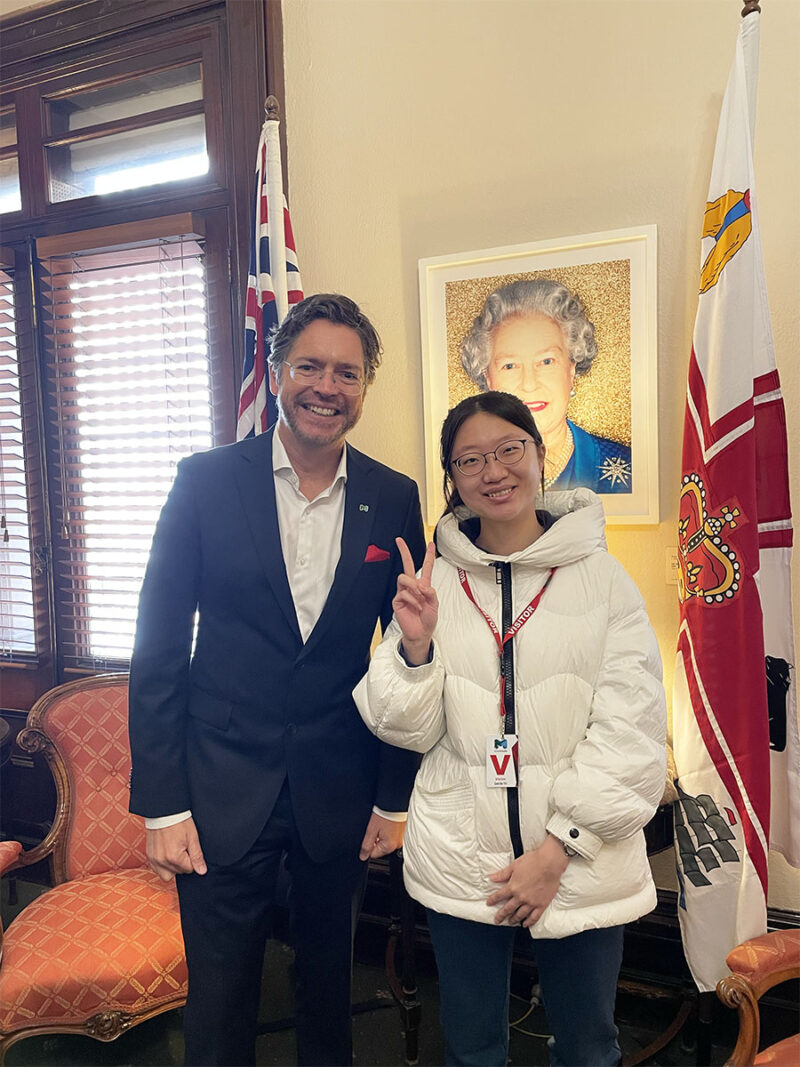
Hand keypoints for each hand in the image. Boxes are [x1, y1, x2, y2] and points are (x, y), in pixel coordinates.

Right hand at [146, 817, 207, 881]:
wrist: (164, 811)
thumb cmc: (179, 822)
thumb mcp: (192, 837)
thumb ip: (197, 856)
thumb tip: (202, 871)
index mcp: (174, 857)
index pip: (189, 870)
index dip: (192, 859)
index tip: (190, 848)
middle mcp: (162, 861)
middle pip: (178, 872)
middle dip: (183, 863)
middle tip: (183, 847)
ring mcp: (154, 859)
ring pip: (166, 875)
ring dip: (173, 867)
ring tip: (175, 852)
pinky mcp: (149, 856)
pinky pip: (156, 869)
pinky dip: (163, 865)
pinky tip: (167, 854)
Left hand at [359, 812, 404, 860]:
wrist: (394, 802)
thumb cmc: (384, 814)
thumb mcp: (371, 830)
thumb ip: (366, 845)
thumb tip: (363, 857)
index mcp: (389, 846)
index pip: (374, 854)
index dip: (368, 846)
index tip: (369, 836)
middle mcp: (397, 844)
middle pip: (381, 848)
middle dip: (376, 840)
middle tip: (375, 828)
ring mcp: (400, 838)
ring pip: (386, 842)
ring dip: (382, 835)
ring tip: (381, 825)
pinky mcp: (402, 832)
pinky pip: (392, 836)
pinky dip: (388, 832)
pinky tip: (386, 824)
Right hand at [393, 538, 437, 663]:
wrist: (420, 633)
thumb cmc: (427, 619)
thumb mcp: (435, 605)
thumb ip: (431, 593)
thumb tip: (422, 585)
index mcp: (424, 585)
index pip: (426, 567)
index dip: (429, 555)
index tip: (430, 544)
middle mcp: (413, 586)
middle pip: (407, 565)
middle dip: (403, 551)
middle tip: (399, 540)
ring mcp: (404, 592)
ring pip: (404, 577)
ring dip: (413, 586)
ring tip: (419, 598)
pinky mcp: (398, 600)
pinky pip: (403, 593)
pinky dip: (412, 599)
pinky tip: (415, 607)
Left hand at [486, 834, 567, 926]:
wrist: (549, 863)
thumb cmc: (533, 861)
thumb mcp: (514, 866)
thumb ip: (503, 874)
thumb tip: (491, 878)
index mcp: (513, 887)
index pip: (499, 896)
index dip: (493, 900)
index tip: (488, 904)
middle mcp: (521, 897)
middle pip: (508, 909)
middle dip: (501, 915)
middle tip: (497, 920)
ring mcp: (531, 902)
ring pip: (520, 915)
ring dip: (514, 919)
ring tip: (510, 922)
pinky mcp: (542, 904)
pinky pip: (534, 917)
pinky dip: (529, 922)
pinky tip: (525, 924)